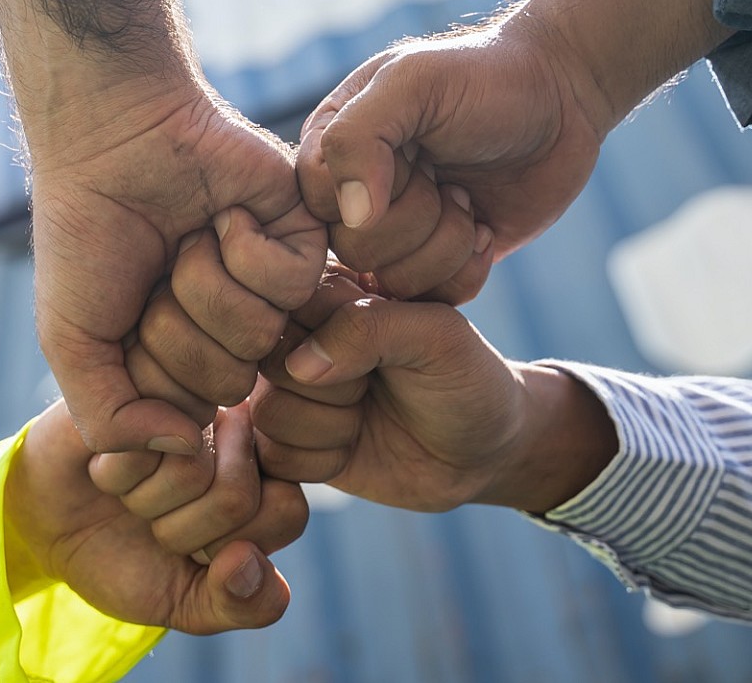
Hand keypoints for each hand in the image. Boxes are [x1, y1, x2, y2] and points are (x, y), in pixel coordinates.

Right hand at [6, 401, 308, 633]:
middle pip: (240, 494)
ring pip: (193, 469)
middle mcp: (239, 434)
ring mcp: (189, 402)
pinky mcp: (140, 384)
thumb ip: (241, 604)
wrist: (48, 523)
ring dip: (144, 500)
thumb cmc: (124, 558)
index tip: (194, 550)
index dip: (230, 547)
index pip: (288, 512)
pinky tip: (105, 462)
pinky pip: (143, 442)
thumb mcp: (186, 602)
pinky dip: (116, 472)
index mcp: (268, 481)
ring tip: (129, 489)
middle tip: (153, 518)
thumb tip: (247, 562)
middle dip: (181, 532)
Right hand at [33, 94, 324, 455]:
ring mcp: (274, 290)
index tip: (123, 325)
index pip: (188, 419)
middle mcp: (235, 333)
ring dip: (207, 282)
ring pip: (262, 335)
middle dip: (176, 327)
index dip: (148, 377)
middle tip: (155, 273)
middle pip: (229, 383)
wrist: (110, 141)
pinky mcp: (305, 242)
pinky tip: (221, 216)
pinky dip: (243, 249)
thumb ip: (109, 419)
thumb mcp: (73, 345)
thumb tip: (181, 448)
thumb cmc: (84, 239)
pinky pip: (293, 284)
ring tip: (186, 240)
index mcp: (186, 362)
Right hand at [249, 263, 616, 513]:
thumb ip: (372, 328)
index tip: (383, 348)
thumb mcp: (438, 337)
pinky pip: (274, 457)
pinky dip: (323, 460)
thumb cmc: (465, 380)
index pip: (287, 303)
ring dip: (331, 427)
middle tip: (375, 384)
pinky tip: (354, 447)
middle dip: (334, 388)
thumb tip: (300, 365)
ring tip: (367, 415)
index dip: (331, 337)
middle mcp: (296, 338)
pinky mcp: (286, 443)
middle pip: (268, 362)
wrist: (482, 453)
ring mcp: (286, 392)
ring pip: (270, 413)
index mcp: (327, 291)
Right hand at [299, 21, 610, 290]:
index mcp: (330, 151)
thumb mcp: (412, 83)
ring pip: (395, 283)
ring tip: (467, 200)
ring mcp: (398, 239)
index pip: (315, 205)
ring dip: (446, 242)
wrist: (562, 98)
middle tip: (448, 179)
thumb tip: (352, 218)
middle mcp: (354, 199)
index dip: (366, 191)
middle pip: (355, 251)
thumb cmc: (484, 77)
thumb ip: (359, 138)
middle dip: (416, 218)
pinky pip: (436, 302)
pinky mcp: (441, 267)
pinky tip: (484, 227)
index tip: (411, 152)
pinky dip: (468, 269)